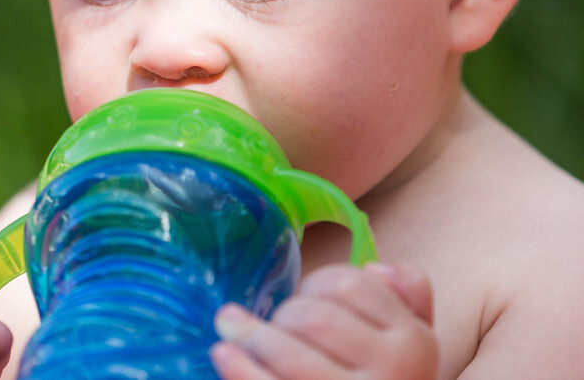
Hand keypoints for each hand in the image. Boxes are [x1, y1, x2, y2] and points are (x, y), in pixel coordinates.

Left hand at [210, 263, 437, 379]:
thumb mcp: (416, 342)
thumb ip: (408, 297)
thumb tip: (377, 269)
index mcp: (413, 340)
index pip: (350, 284)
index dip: (315, 282)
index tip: (303, 297)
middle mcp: (393, 370)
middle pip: (315, 316)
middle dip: (283, 313)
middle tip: (272, 323)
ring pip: (291, 350)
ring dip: (252, 336)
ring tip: (230, 327)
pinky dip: (241, 370)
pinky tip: (223, 354)